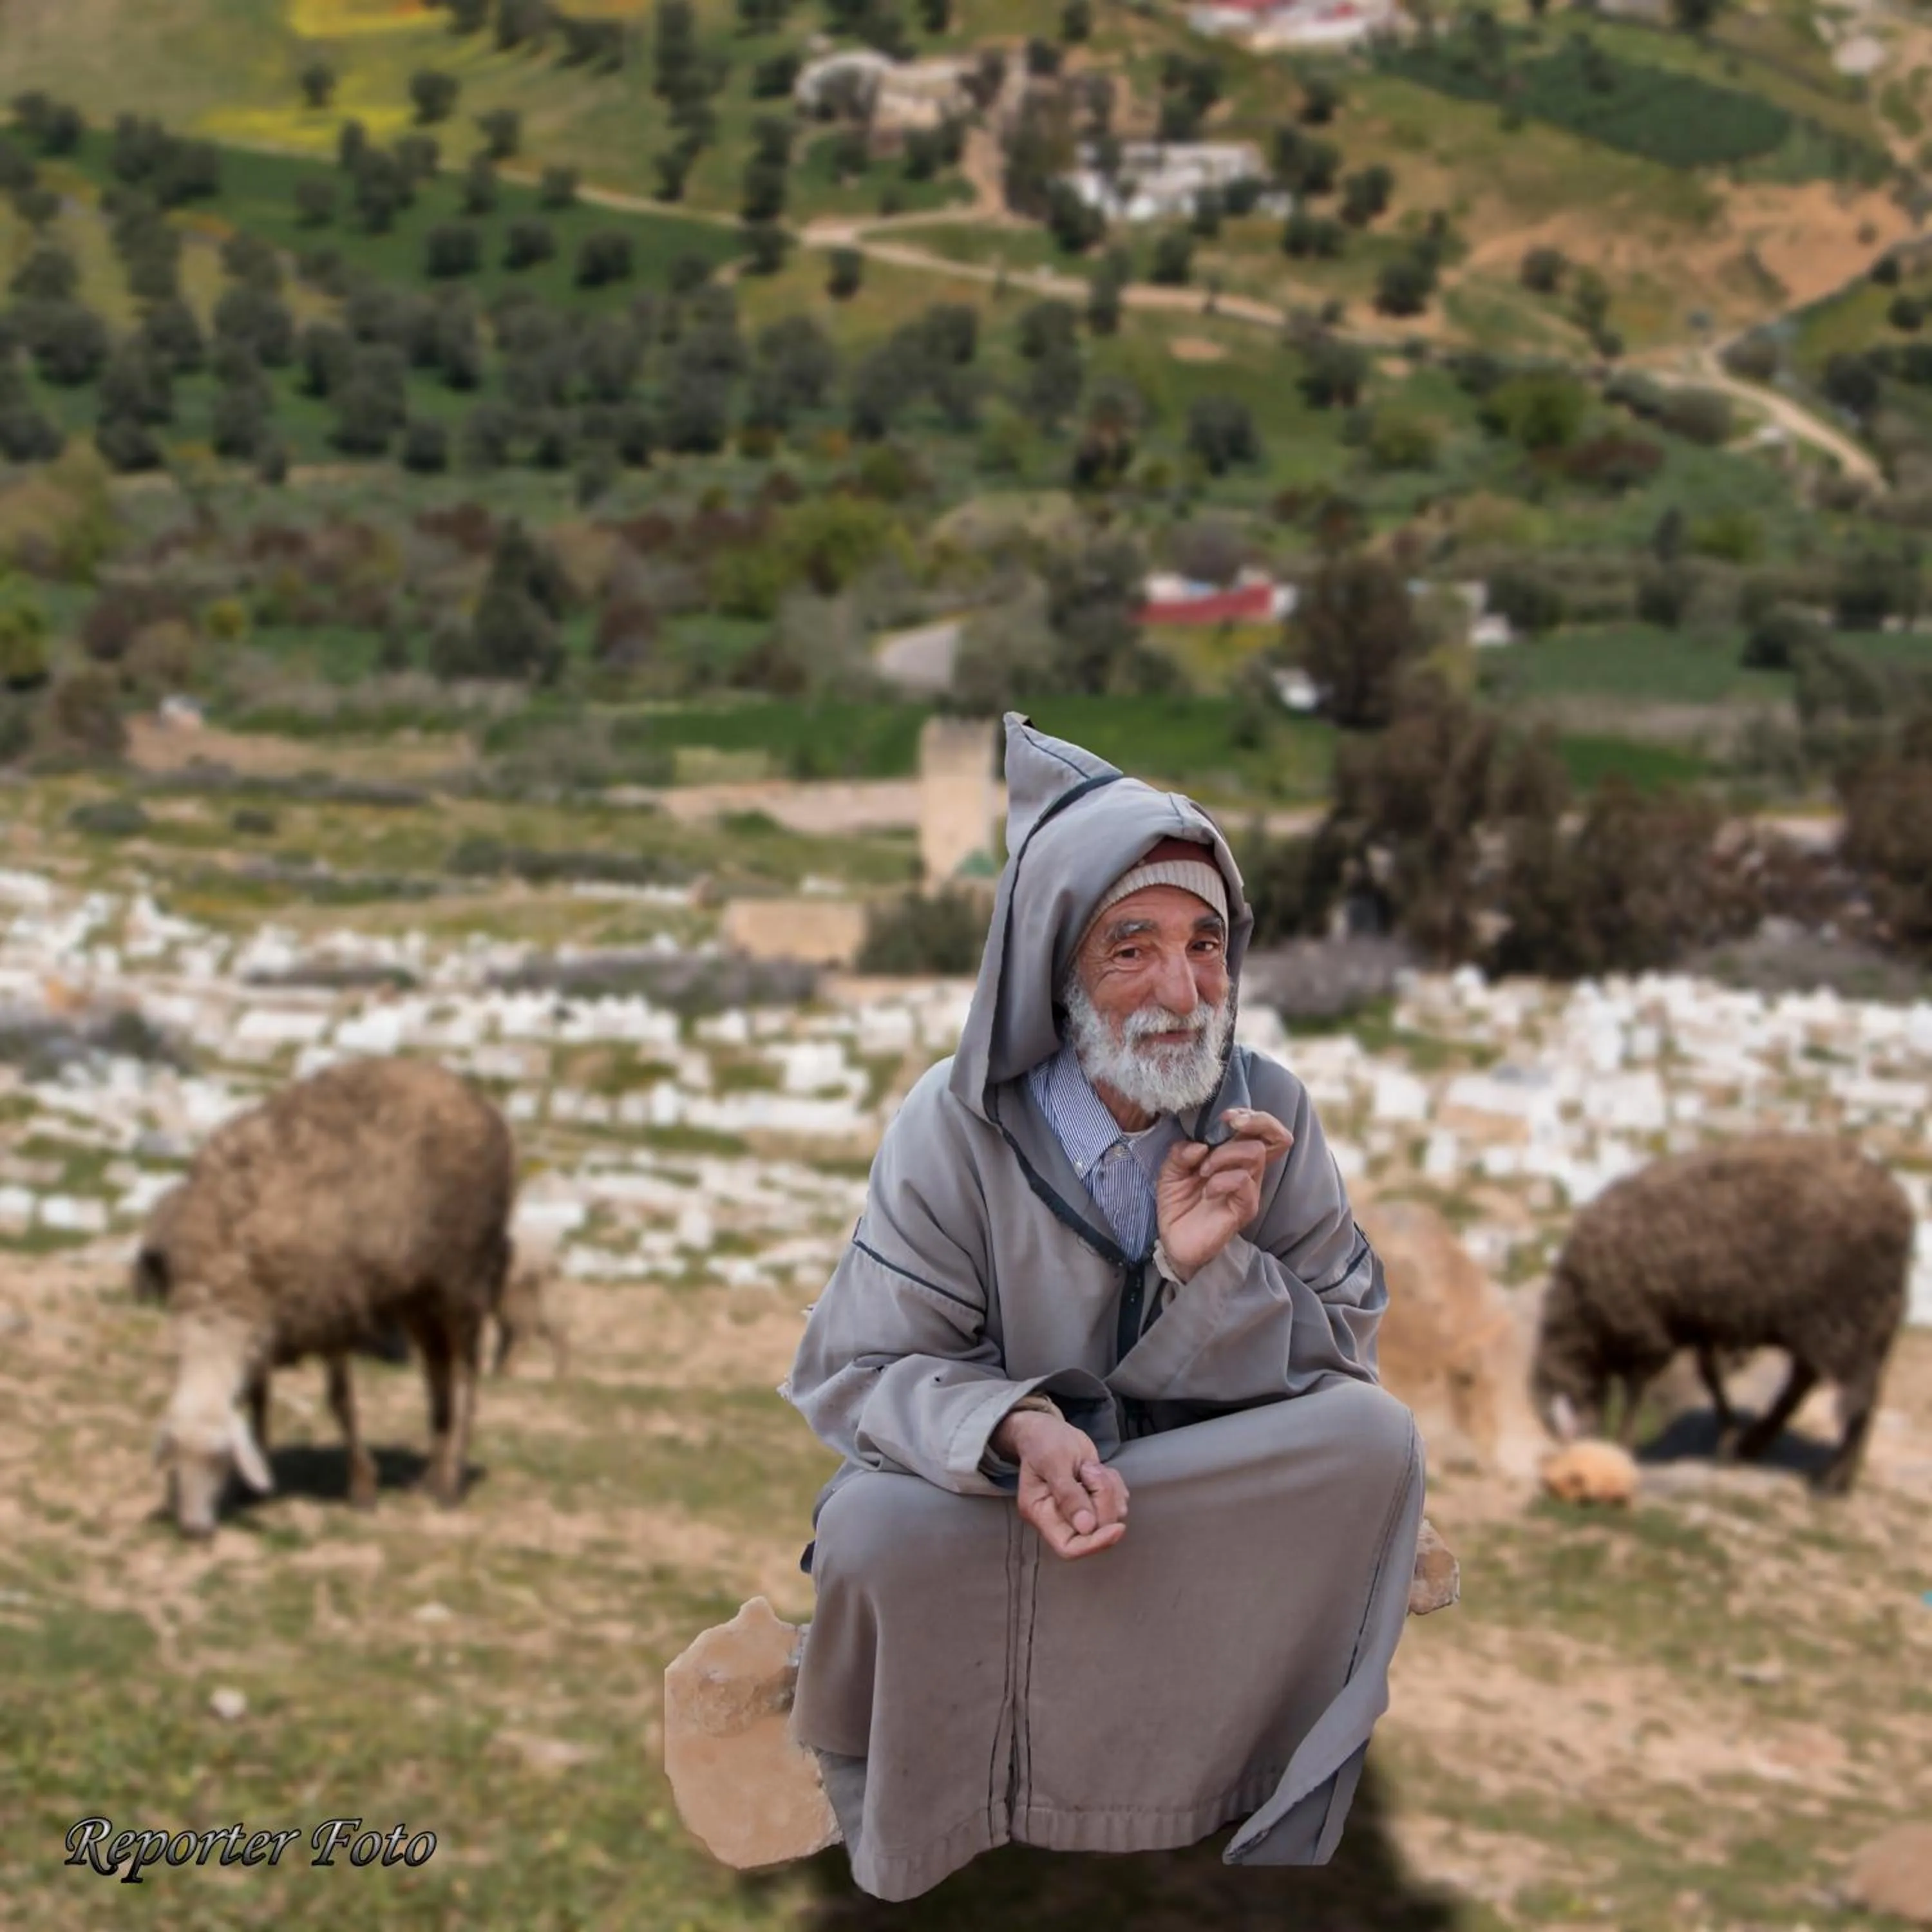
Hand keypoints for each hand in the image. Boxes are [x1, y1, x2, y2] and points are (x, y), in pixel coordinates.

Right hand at [991, 1411, 1128, 1560]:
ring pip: (1112, 1515)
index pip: (1068, 1547)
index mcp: (1041, 1514)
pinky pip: (1119, 1501)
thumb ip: (1068, 1494)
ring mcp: (1081, 1512)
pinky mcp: (1096, 1501)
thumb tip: (1086, 1527)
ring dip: (1108, 1488)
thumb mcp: (1054, 1462)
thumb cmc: (1044, 1442)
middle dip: (1102, 1499)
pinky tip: (1098, 1468)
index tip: (1116, 1528)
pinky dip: (1115, 1483)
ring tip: (1089, 1466)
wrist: (1048, 1430)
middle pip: (1095, 1530)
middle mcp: (1061, 1520)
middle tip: (1090, 1470)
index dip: (1094, 1543)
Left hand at [1155, 1107, 1293, 1282]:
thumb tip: (1200, 1145)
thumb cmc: (1178, 1203)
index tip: (1226, 1117)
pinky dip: (1222, 1180)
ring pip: (1255, 1153)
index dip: (1254, 1116)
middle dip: (1251, 1123)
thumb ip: (1181, 1153)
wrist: (1173, 1240)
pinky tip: (1207, 1191)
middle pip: (1273, 1136)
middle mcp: (1247, 1170)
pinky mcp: (1244, 1208)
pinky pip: (1243, 1182)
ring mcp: (1249, 1190)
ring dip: (1225, 1154)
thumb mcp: (1171, 1171)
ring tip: (1203, 1170)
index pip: (1264, 1130)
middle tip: (1226, 1126)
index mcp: (1233, 1156)